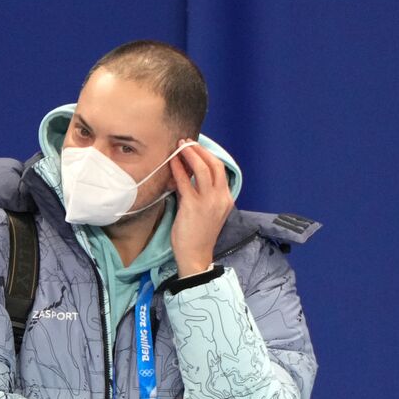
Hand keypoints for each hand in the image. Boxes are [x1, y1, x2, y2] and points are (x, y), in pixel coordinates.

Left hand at [169, 139, 233, 276]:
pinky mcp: (193, 206)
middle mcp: (221, 198)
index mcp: (226, 198)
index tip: (196, 148)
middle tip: (186, 142)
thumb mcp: (209, 212)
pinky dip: (178, 169)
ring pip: (202, 169)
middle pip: (214, 165)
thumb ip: (205, 194)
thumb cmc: (199, 235)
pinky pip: (185, 181)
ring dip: (190, 154)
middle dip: (200, 150)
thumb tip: (190, 175)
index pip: (220, 170)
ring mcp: (208, 202)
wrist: (196, 256)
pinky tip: (172, 162)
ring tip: (180, 147)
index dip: (208, 155)